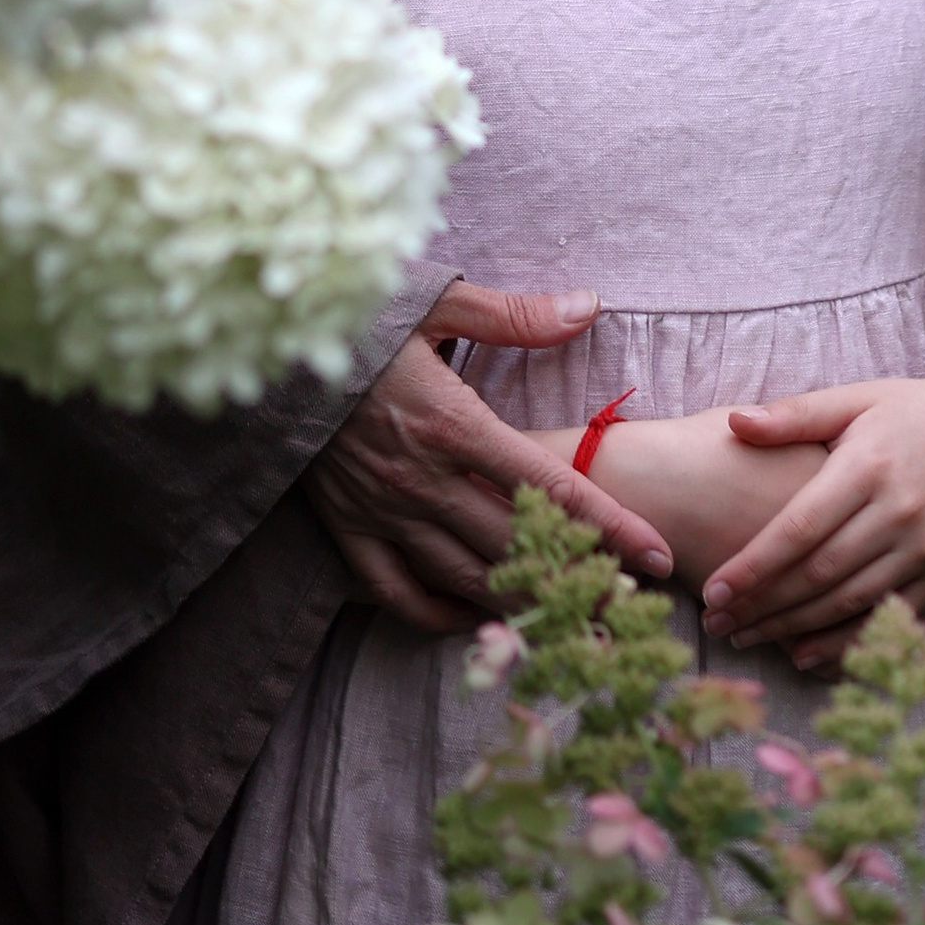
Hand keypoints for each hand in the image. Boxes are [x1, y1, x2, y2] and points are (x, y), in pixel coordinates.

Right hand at [303, 282, 674, 632]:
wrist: (269, 344)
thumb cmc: (360, 315)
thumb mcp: (436, 300)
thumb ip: (514, 315)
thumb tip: (588, 307)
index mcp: (453, 424)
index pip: (550, 487)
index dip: (608, 526)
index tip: (655, 558)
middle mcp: (423, 480)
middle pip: (518, 547)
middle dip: (580, 580)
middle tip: (630, 609)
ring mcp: (383, 512)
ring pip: (466, 578)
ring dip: (524, 605)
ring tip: (574, 624)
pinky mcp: (347, 530)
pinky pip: (398, 592)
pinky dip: (438, 614)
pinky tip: (473, 617)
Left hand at [700, 372, 924, 665]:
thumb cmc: (909, 410)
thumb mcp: (854, 399)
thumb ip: (794, 414)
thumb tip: (735, 423)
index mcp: (867, 465)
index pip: (799, 528)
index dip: (754, 565)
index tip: (714, 591)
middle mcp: (898, 511)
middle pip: (819, 573)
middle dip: (763, 604)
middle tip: (718, 625)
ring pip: (850, 601)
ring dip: (795, 627)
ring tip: (748, 638)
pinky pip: (889, 617)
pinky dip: (847, 641)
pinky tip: (806, 654)